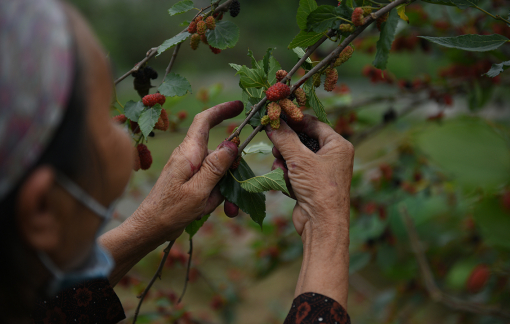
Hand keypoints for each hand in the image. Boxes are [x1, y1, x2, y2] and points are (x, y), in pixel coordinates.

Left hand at [133, 101, 243, 241]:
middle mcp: (189, 156)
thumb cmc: (170, 210)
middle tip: (235, 196)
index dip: (222, 110)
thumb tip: (232, 144)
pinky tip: (210, 211)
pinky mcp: (189, 181)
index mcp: (188, 153)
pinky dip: (215, 197)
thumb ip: (216, 166)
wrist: (149, 229)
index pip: (204, 121)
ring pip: (218, 172)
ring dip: (223, 191)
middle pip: (219, 153)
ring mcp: (189, 169)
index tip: (239, 106)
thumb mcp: (199, 190)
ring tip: (219, 210)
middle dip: (231, 174)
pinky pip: (210, 184)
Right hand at [266, 114, 353, 237]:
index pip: (314, 124)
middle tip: (274, 146)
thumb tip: (272, 122)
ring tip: (282, 170)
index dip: (294, 121)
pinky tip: (285, 183)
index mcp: (338, 145)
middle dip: (286, 146)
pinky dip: (286, 176)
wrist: (322, 224)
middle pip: (301, 141)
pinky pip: (293, 172)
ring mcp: (320, 171)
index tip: (276, 118)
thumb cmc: (319, 188)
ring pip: (294, 157)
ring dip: (284, 163)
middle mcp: (331, 157)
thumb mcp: (300, 159)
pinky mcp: (310, 184)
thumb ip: (285, 138)